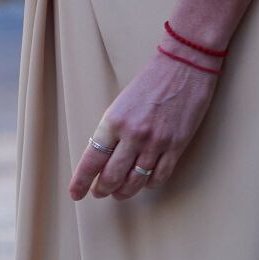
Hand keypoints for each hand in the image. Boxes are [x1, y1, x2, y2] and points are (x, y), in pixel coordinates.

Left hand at [69, 48, 218, 202]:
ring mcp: (156, 143)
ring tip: (119, 193)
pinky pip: (159, 176)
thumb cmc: (150, 81)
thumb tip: (104, 155)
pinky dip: (149, 184)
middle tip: (99, 193)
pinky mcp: (176, 147)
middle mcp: (133, 135)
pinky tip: (144, 183)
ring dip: (124, 191)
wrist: (183, 66)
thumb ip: (113, 129)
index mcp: (113, 120)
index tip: (75, 193)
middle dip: (102, 189)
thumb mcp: (122, 102)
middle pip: (112, 176)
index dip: (82, 180)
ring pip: (135, 181)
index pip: (92, 159)